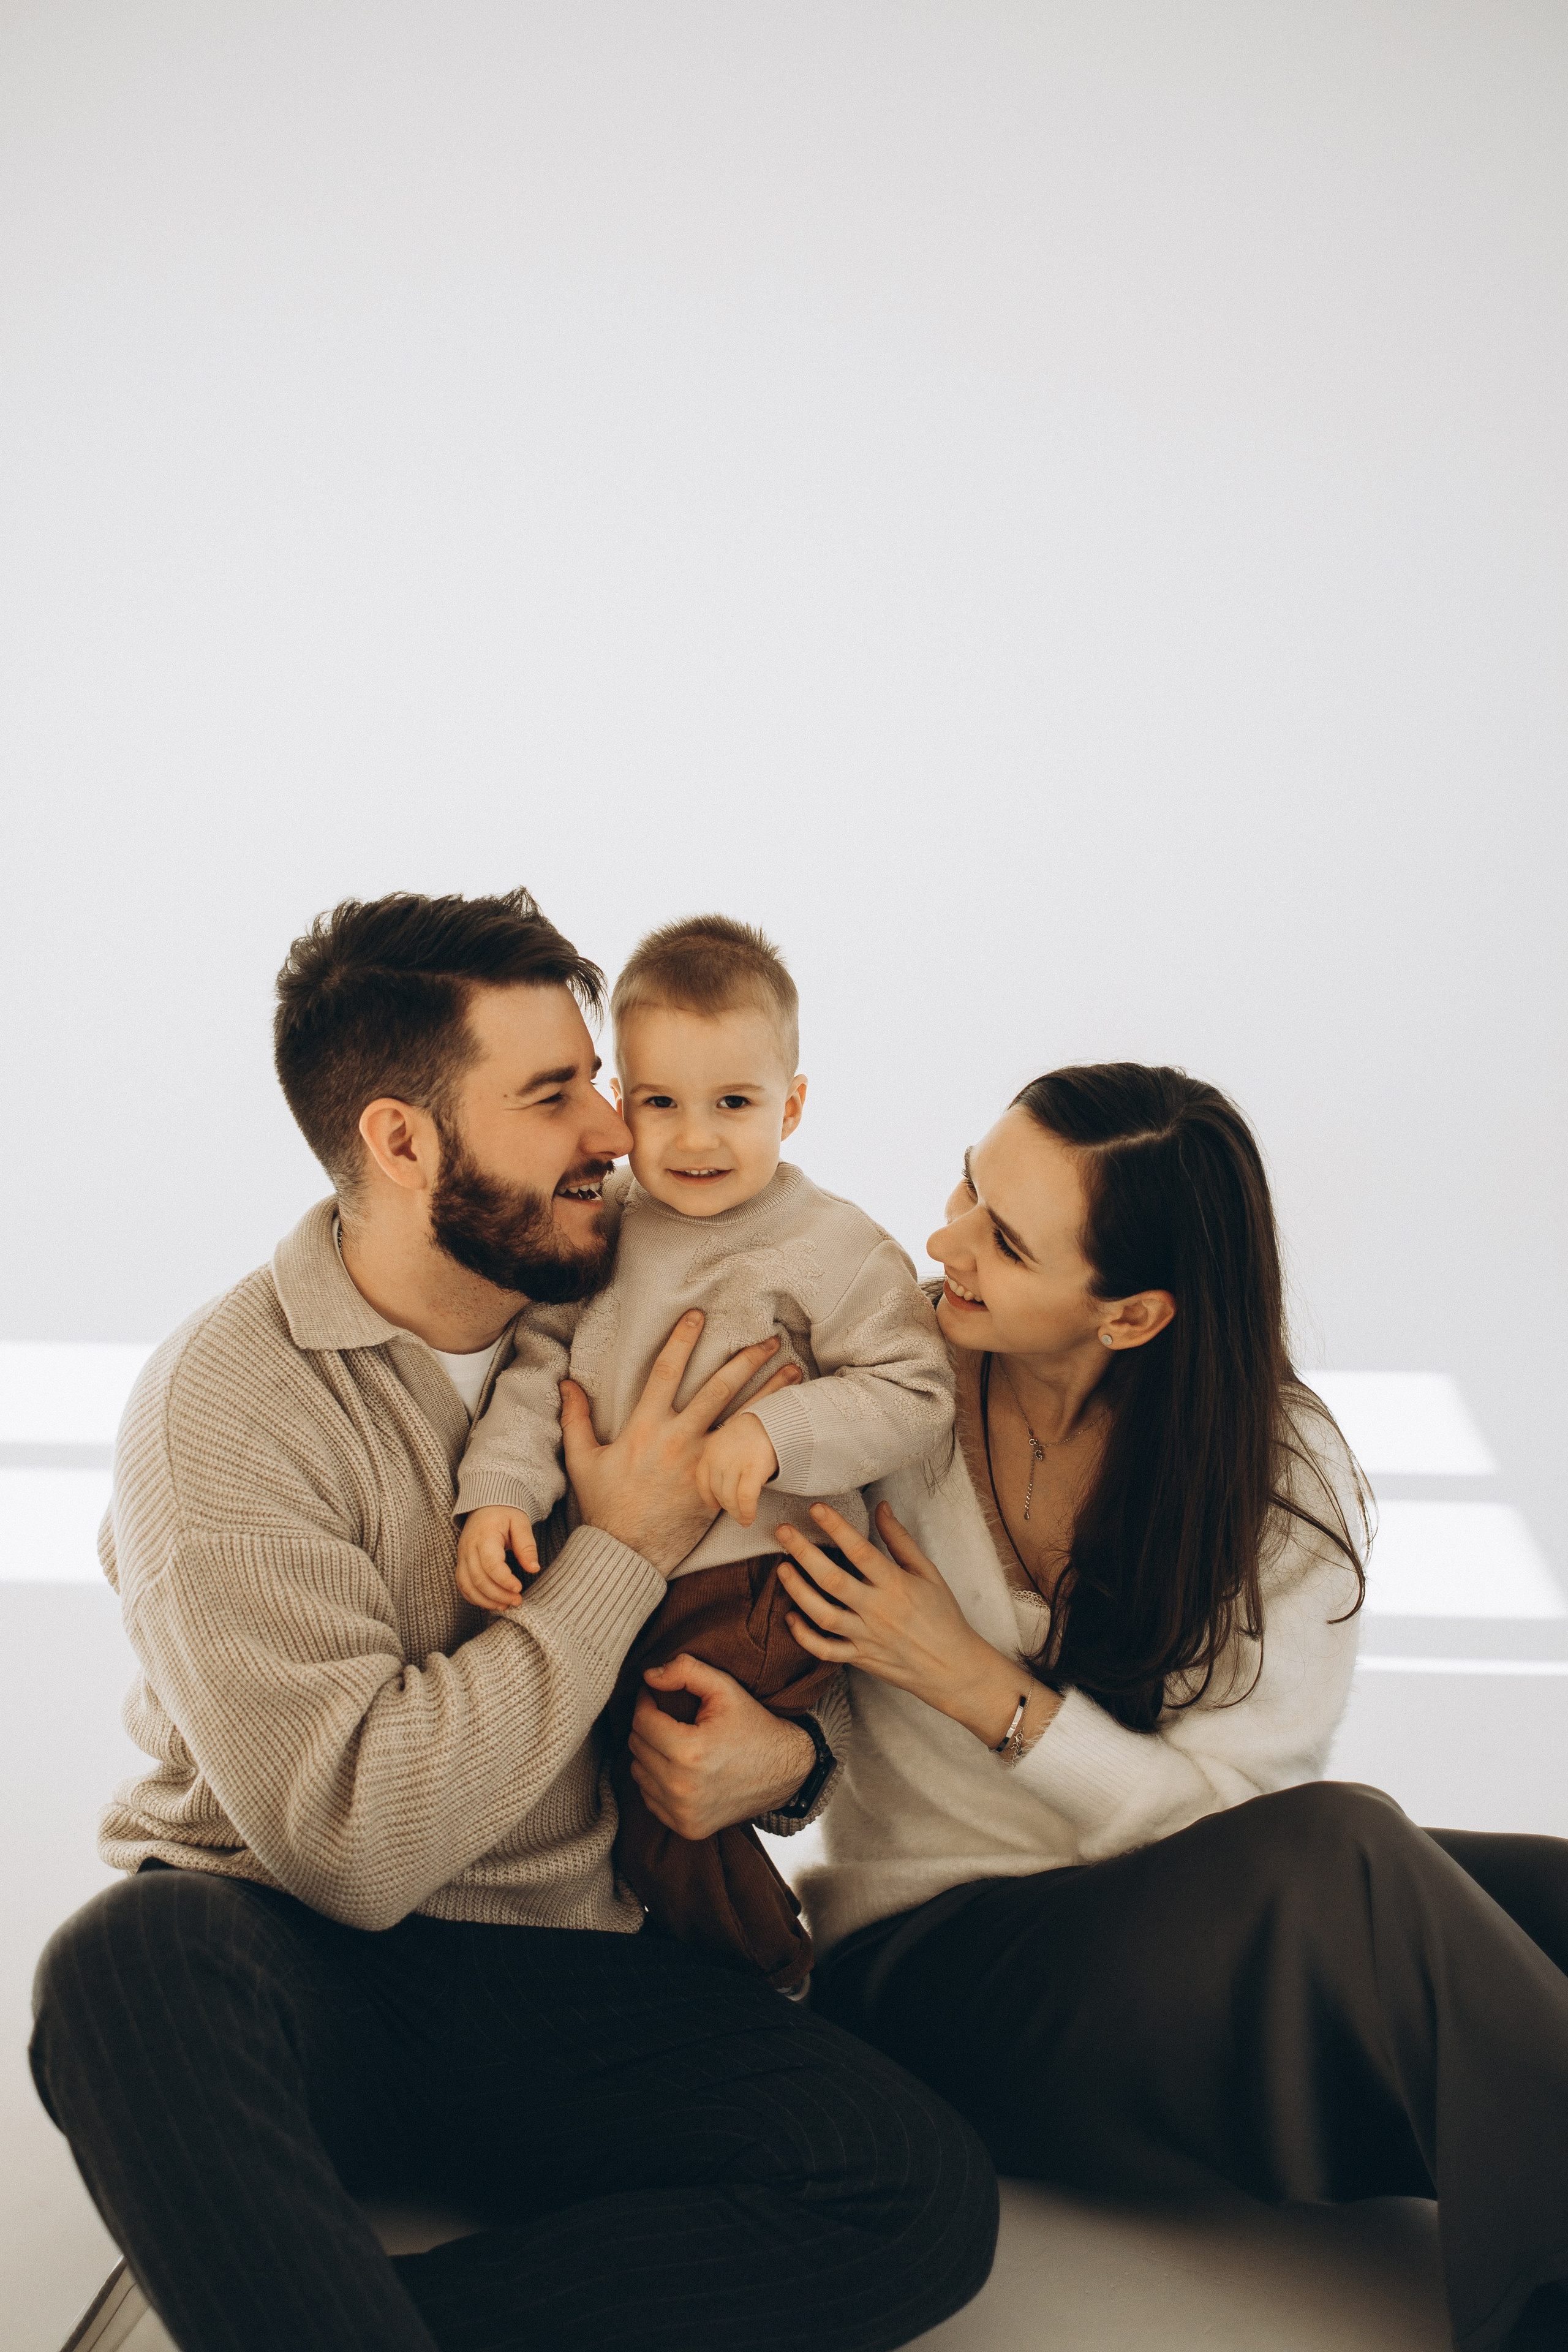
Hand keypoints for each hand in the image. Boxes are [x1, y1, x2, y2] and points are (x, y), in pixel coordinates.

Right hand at [455, 1506, 539, 1610]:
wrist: (485, 1504)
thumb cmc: (505, 1512)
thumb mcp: (520, 1522)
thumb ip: (526, 1546)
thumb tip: (534, 1568)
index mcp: (484, 1535)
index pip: (490, 1564)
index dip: (504, 1580)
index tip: (519, 1589)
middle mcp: (469, 1547)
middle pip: (478, 1578)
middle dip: (498, 1595)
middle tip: (517, 1601)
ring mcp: (462, 1556)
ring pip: (467, 1585)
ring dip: (486, 1600)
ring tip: (505, 1606)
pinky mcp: (461, 1563)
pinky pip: (463, 1585)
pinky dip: (475, 1598)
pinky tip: (492, 1602)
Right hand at [561, 1312, 801, 1575]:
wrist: (626, 1552)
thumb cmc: (603, 1506)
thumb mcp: (582, 1460)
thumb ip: (574, 1419)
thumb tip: (566, 1382)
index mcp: (644, 1427)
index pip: (665, 1371)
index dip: (682, 1340)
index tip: (698, 1315)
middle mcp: (678, 1439)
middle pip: (719, 1388)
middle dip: (746, 1360)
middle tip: (771, 1338)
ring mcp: (701, 1463)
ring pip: (743, 1418)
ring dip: (771, 1392)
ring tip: (795, 1370)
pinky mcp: (718, 1486)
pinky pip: (748, 1456)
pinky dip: (769, 1438)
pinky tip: (790, 1425)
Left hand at [627, 1654, 817, 1838]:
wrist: (786, 1770)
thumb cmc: (754, 1725)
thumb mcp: (725, 1688)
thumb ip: (685, 1670)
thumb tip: (648, 1676)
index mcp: (689, 1752)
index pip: (642, 1721)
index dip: (646, 1702)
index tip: (655, 1695)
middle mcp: (682, 1789)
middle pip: (637, 1747)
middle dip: (648, 1726)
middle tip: (669, 1717)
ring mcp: (683, 1814)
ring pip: (638, 1773)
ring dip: (650, 1754)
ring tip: (675, 1742)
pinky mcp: (687, 1829)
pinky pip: (650, 1799)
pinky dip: (657, 1782)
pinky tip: (679, 1769)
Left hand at [696, 1412, 778, 1528]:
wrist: (776, 1421)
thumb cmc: (754, 1433)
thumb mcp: (727, 1441)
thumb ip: (720, 1460)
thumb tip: (718, 1489)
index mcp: (710, 1450)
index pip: (702, 1481)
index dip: (708, 1497)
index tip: (715, 1505)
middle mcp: (719, 1457)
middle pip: (718, 1492)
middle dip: (727, 1507)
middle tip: (736, 1513)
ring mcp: (736, 1463)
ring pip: (730, 1499)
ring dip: (737, 1514)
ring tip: (744, 1519)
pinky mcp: (754, 1469)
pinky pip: (746, 1498)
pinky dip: (747, 1512)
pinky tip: (750, 1517)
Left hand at [776, 1501, 1061, 1748]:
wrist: (953, 1667)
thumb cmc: (943, 1616)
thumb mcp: (928, 1572)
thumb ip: (900, 1540)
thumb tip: (881, 1507)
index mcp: (896, 1585)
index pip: (860, 1550)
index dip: (836, 1527)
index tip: (815, 1509)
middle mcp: (877, 1611)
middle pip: (832, 1579)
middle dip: (803, 1553)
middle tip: (782, 1532)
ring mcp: (866, 1637)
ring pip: (822, 1615)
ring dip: (797, 1590)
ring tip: (782, 1568)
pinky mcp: (859, 1658)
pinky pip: (825, 1650)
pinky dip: (804, 1636)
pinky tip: (791, 1616)